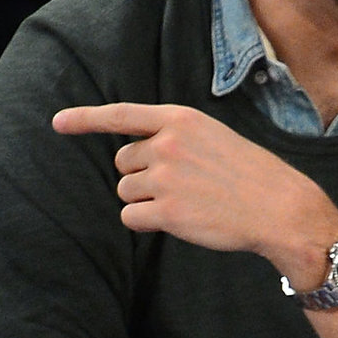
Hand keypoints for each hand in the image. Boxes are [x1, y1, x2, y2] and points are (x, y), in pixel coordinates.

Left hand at [53, 102, 337, 276]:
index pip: (121, 115)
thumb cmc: (250, 174)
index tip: (58, 122)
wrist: (279, 207)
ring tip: (187, 202)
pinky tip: (178, 220)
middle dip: (141, 176)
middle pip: (122, 162)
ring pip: (126, 191)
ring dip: (147, 201)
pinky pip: (131, 218)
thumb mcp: (213, 137)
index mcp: (180, 120)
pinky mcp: (166, 211)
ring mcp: (165, 178)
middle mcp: (167, 144)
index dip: (85, 119)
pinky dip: (147, 223)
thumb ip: (174, 138)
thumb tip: (132, 155)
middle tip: (181, 185)